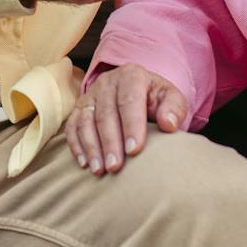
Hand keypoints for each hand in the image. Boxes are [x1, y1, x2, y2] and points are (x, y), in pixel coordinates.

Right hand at [65, 64, 190, 176]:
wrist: (140, 94)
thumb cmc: (157, 101)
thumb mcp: (172, 99)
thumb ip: (174, 109)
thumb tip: (169, 124)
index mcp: (132, 76)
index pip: (129, 101)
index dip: (131, 126)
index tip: (134, 150)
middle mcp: (107, 82)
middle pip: (105, 113)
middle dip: (110, 142)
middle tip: (115, 167)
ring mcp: (90, 94)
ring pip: (85, 120)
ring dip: (91, 147)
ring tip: (99, 171)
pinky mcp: (79, 108)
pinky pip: (72, 126)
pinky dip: (76, 145)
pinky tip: (84, 164)